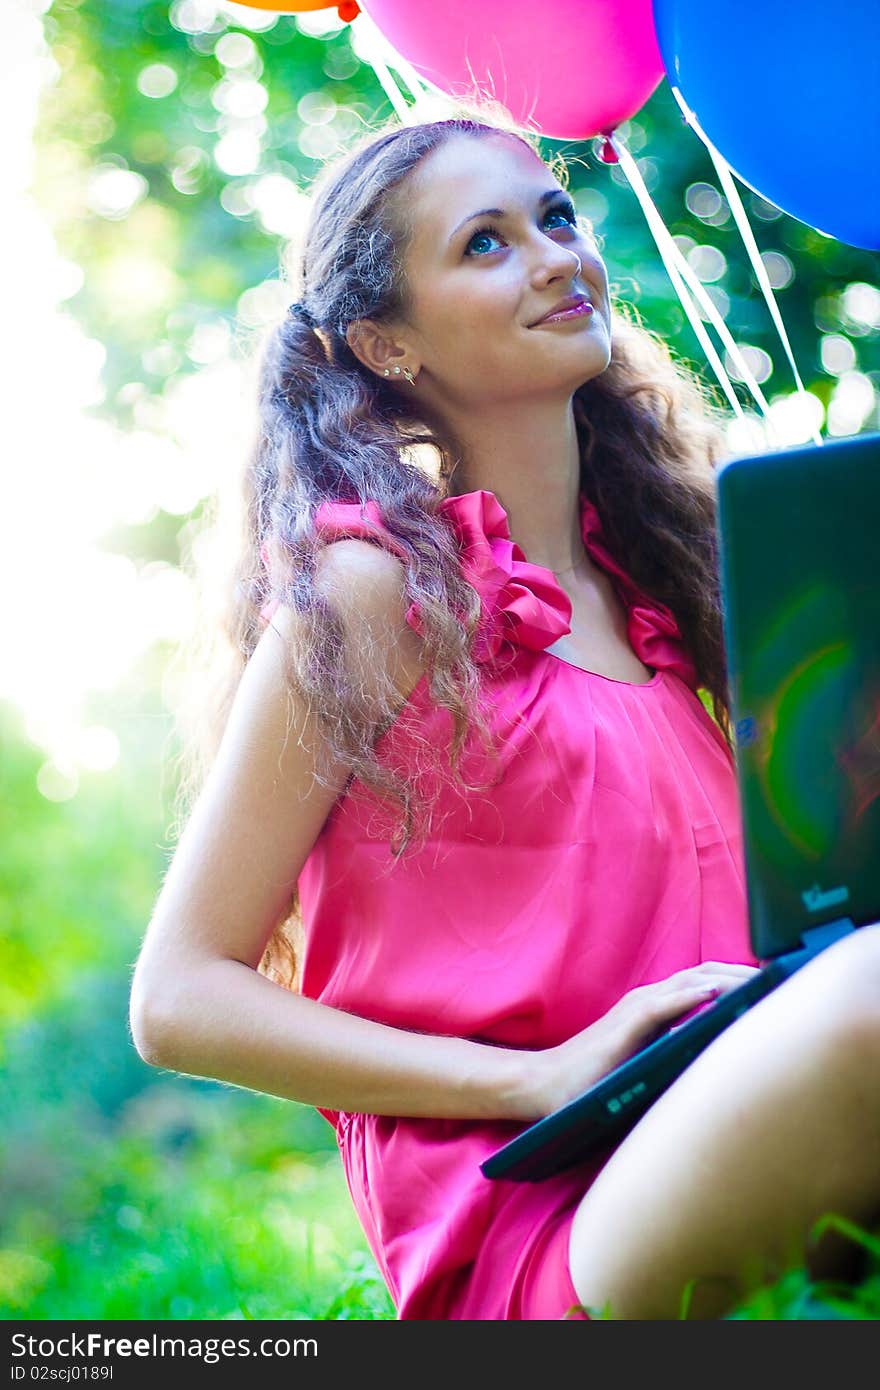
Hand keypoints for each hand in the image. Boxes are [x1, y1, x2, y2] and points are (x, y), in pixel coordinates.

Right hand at [528, 961, 760, 1118]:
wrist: (548, 1085)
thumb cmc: (597, 1080)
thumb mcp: (648, 1060)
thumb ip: (679, 1050)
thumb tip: (724, 1058)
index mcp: (657, 1006)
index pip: (708, 982)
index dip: (743, 979)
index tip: (779, 984)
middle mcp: (649, 999)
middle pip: (708, 974)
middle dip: (747, 974)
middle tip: (785, 978)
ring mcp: (636, 1009)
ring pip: (691, 983)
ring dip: (729, 979)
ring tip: (764, 980)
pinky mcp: (625, 1026)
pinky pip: (661, 1006)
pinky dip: (690, 996)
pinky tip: (715, 994)